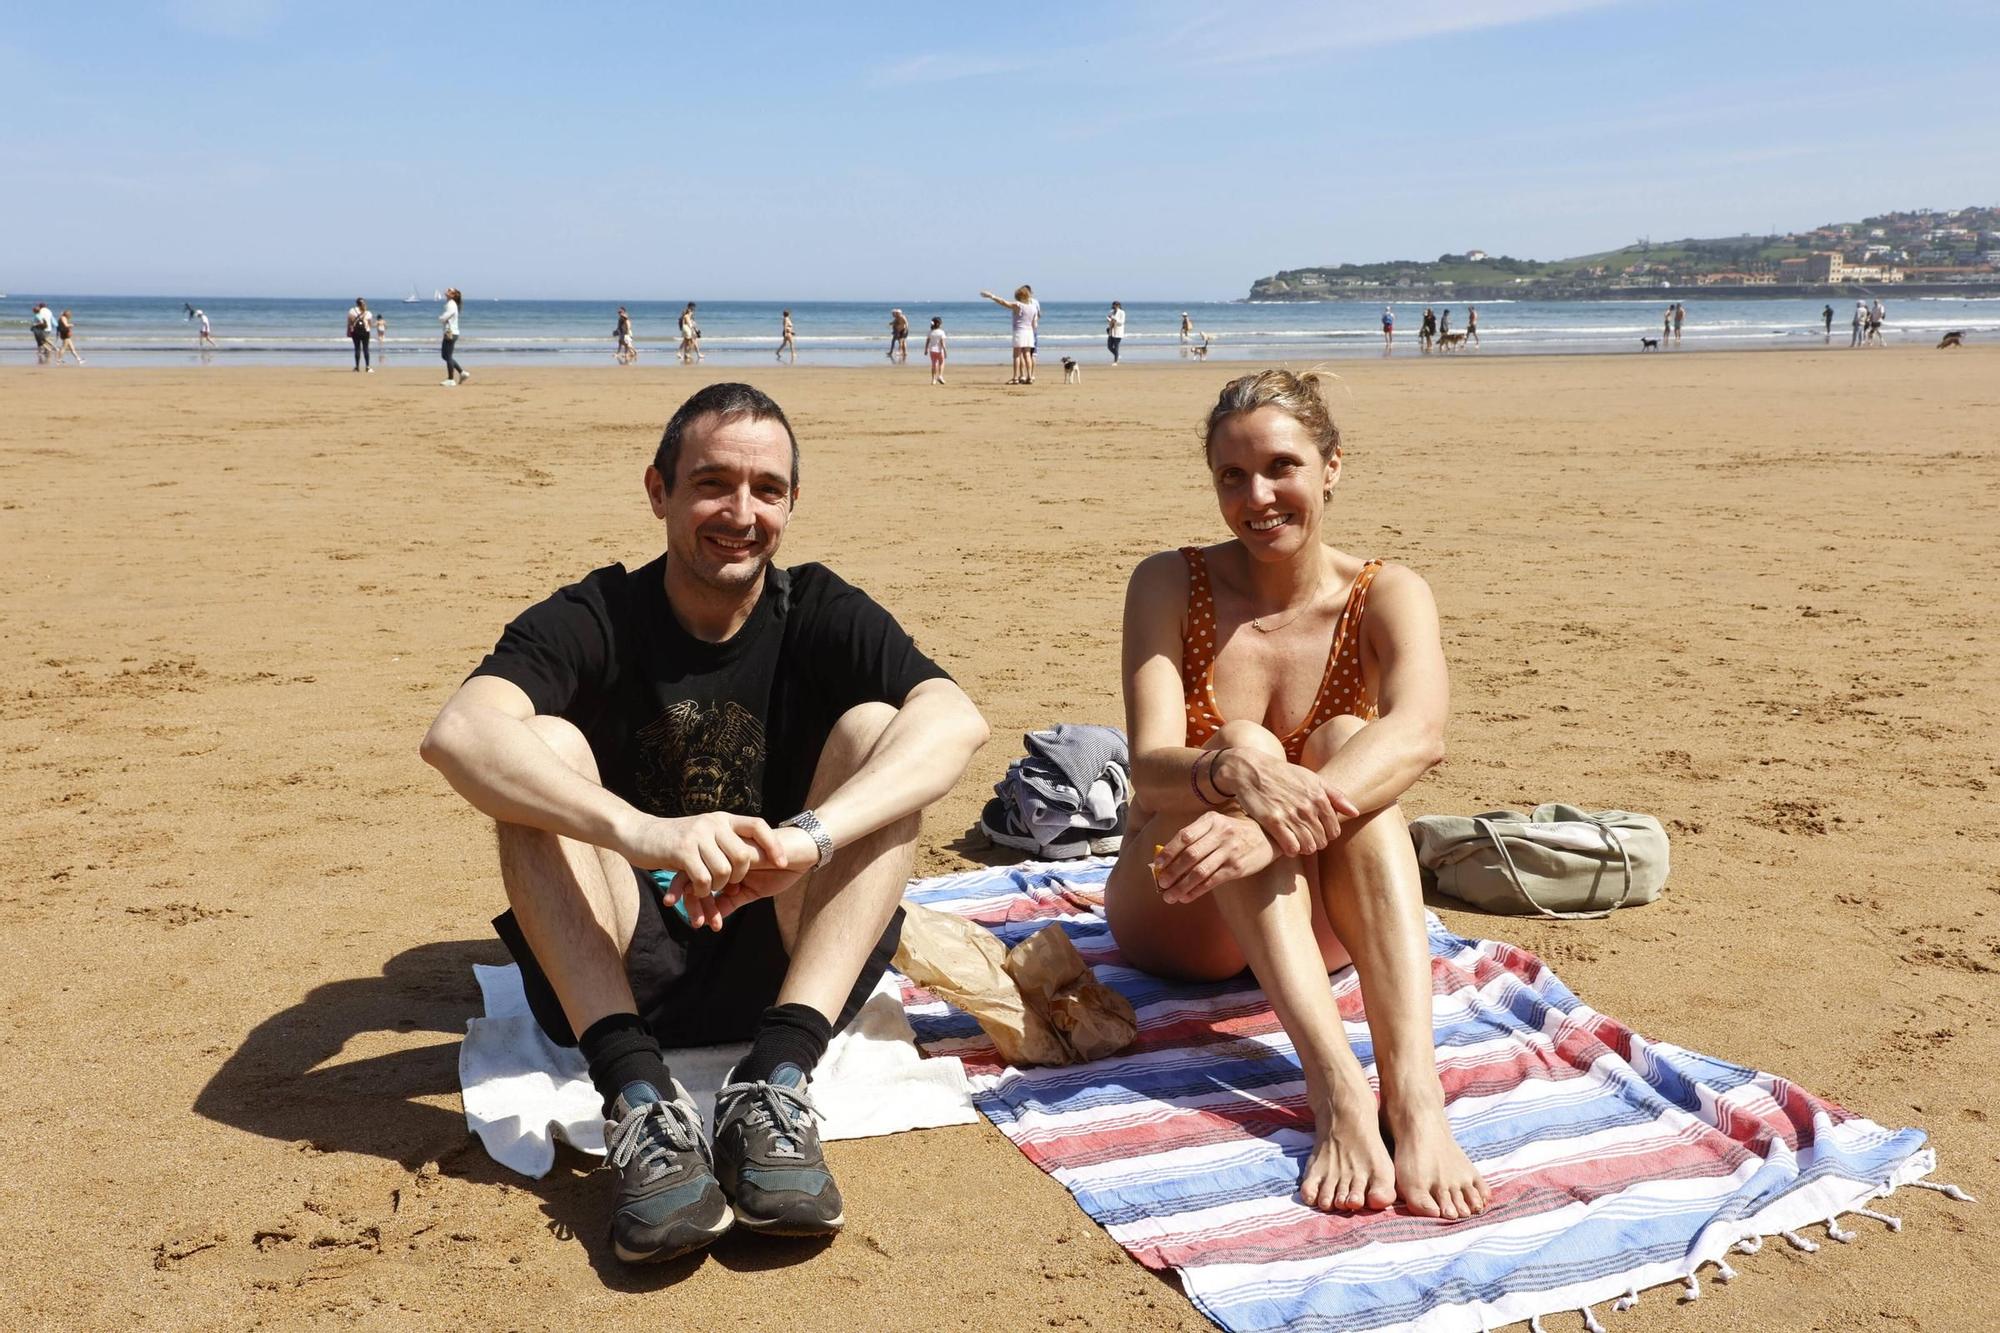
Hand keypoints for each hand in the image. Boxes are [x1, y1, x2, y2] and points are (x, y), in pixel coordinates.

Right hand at [618, 811, 784, 902]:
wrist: (637, 834)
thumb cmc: (672, 841)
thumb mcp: (702, 834)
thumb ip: (723, 842)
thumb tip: (752, 858)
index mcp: (722, 819)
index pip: (757, 825)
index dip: (773, 844)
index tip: (782, 863)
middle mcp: (713, 823)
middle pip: (743, 856)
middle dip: (738, 877)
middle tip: (727, 886)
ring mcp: (697, 835)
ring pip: (724, 871)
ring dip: (717, 888)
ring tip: (708, 890)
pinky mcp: (681, 851)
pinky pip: (704, 879)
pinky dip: (703, 891)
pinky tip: (695, 891)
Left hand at [682, 824, 815, 929]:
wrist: (803, 852)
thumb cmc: (780, 868)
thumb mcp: (752, 891)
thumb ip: (730, 901)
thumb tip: (712, 920)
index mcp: (721, 858)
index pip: (694, 874)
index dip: (689, 896)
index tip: (690, 917)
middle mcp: (721, 851)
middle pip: (692, 871)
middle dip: (690, 899)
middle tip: (692, 920)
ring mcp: (729, 847)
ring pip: (704, 871)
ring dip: (702, 900)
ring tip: (704, 921)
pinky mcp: (742, 847)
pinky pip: (723, 869)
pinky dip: (717, 893)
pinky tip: (719, 909)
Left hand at [1151, 811, 1277, 903]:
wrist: (1268, 838)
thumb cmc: (1234, 832)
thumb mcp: (1217, 824)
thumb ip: (1195, 836)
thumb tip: (1167, 857)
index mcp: (1211, 820)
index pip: (1184, 836)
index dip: (1168, 851)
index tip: (1157, 865)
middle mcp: (1220, 834)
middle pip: (1190, 855)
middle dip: (1172, 872)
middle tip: (1161, 883)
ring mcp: (1229, 851)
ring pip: (1199, 871)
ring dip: (1181, 886)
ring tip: (1170, 896)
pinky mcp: (1236, 868)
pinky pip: (1212, 881)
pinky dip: (1196, 891)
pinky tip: (1186, 897)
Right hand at [1213, 750, 1359, 855]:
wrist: (1252, 770)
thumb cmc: (1284, 775)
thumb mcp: (1313, 779)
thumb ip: (1336, 796)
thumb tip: (1355, 812)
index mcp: (1319, 796)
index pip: (1333, 830)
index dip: (1327, 836)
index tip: (1318, 833)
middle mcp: (1307, 806)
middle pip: (1321, 841)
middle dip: (1315, 843)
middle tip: (1306, 839)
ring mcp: (1290, 814)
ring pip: (1307, 847)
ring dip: (1304, 849)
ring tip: (1297, 843)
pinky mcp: (1273, 821)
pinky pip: (1291, 847)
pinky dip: (1291, 850)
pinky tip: (1286, 844)